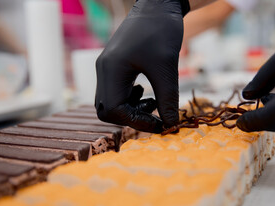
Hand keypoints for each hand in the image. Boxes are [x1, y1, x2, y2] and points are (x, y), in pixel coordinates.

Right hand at [95, 0, 185, 132]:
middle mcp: (103, 70)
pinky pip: (114, 91)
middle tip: (153, 114)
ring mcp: (107, 67)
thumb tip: (171, 125)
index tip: (160, 124)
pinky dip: (129, 99)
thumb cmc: (162, 31)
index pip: (114, 110)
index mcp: (111, 70)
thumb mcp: (166, 67)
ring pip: (109, 102)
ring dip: (129, 109)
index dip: (136, 122)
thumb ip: (168, 98)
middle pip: (106, 110)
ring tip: (152, 101)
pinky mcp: (114, 66)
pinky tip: (145, 91)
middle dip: (130, 118)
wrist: (158, 5)